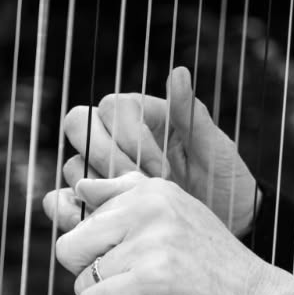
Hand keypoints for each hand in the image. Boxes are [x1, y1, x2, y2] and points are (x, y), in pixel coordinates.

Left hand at [43, 173, 293, 294]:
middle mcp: (150, 203)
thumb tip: (61, 192)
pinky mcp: (149, 277)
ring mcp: (150, 239)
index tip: (151, 255)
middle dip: (101, 276)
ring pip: (82, 283)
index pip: (83, 215)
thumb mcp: (171, 225)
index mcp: (154, 188)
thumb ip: (117, 206)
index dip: (107, 251)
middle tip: (154, 281)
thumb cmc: (214, 278)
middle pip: (70, 249)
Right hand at [60, 67, 258, 235]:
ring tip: (128, 207)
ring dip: (95, 186)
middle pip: (79, 124)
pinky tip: (91, 219)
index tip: (162, 171)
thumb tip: (178, 72)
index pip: (113, 106)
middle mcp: (118, 138)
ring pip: (73, 164)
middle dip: (105, 155)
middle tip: (137, 184)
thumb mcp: (216, 147)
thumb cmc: (224, 179)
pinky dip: (67, 208)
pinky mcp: (97, 204)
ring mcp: (104, 172)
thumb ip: (192, 113)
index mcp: (145, 115)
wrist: (229, 222)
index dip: (131, 138)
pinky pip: (64, 200)